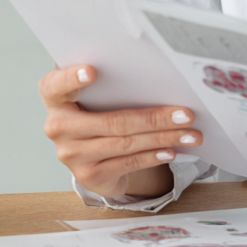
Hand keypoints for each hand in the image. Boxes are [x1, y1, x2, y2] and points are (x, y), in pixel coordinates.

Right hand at [39, 64, 202, 200]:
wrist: (92, 151)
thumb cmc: (100, 108)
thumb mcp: (100, 94)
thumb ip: (115, 84)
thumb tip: (165, 79)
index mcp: (56, 98)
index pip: (56, 85)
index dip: (72, 78)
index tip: (92, 71)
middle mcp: (58, 127)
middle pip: (112, 121)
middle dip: (155, 118)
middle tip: (187, 114)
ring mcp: (71, 155)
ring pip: (125, 144)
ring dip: (163, 138)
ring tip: (190, 134)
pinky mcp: (88, 175)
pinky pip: (127, 162)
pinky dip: (153, 155)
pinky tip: (172, 150)